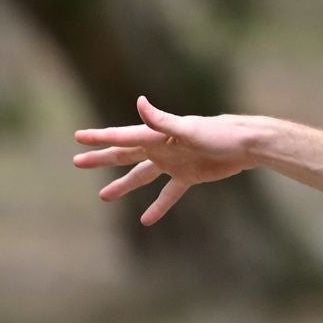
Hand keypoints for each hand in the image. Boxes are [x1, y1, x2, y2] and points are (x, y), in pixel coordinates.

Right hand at [71, 95, 255, 225]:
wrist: (245, 145)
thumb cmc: (218, 134)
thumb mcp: (188, 129)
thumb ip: (161, 121)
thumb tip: (139, 102)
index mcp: (156, 136)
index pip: (122, 137)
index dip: (99, 138)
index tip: (78, 138)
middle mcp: (161, 147)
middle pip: (125, 154)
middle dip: (101, 158)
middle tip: (77, 162)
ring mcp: (173, 162)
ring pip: (142, 176)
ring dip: (123, 185)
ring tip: (103, 196)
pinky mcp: (188, 176)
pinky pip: (169, 194)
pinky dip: (158, 206)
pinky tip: (146, 220)